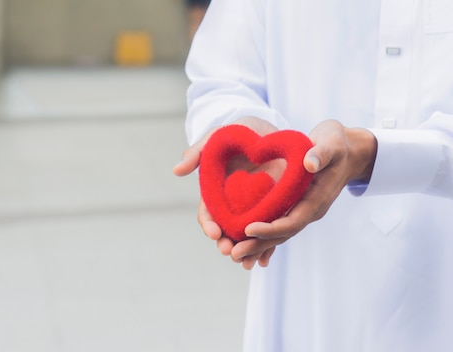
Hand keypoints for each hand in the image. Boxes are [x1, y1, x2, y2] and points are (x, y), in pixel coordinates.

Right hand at [173, 117, 280, 263]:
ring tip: (247, 262)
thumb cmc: (237, 132)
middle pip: (227, 230)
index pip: (209, 214)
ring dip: (245, 251)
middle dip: (227, 244)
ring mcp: (254, 207)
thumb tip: (177, 171)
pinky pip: (270, 230)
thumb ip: (197, 152)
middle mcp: (233, 204)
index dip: (209, 224)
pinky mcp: (274, 207)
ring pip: (247, 236)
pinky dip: (266, 247)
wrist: (268, 129)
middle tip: (229, 252)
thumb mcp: (216, 138)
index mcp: (216, 192)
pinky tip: (266, 260)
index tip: (213, 232)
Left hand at [232, 119, 376, 268]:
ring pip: (279, 234)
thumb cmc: (337, 144)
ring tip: (234, 254)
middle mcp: (310, 210)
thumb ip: (321, 153)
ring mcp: (303, 210)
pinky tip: (245, 243)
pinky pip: (278, 225)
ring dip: (258, 244)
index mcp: (318, 198)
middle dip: (259, 244)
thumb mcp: (332, 143)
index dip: (271, 228)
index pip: (293, 220)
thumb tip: (309, 164)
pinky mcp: (296, 207)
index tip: (249, 229)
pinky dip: (263, 236)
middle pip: (283, 234)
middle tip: (234, 254)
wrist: (347, 152)